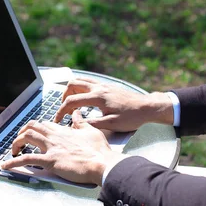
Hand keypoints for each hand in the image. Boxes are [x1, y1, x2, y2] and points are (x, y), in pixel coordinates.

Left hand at [1, 111, 123, 184]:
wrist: (103, 163)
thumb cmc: (100, 151)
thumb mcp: (91, 131)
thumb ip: (81, 122)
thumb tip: (76, 114)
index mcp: (64, 131)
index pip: (45, 124)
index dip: (36, 127)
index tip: (33, 133)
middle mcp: (55, 136)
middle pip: (32, 126)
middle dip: (22, 132)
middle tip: (19, 140)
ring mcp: (52, 148)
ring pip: (27, 137)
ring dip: (16, 143)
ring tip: (12, 150)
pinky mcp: (50, 160)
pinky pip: (27, 159)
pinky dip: (13, 162)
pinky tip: (5, 165)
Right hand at [53, 78, 173, 131]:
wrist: (147, 107)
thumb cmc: (132, 117)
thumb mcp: (112, 125)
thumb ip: (93, 124)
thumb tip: (77, 125)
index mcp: (98, 97)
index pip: (72, 101)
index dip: (61, 111)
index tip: (58, 119)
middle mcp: (99, 88)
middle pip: (73, 84)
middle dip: (64, 96)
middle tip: (64, 109)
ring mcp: (103, 85)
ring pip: (80, 80)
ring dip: (72, 90)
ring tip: (71, 103)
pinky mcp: (108, 86)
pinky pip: (89, 82)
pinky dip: (81, 88)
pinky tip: (84, 99)